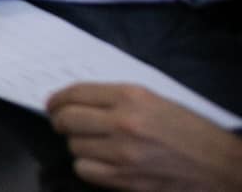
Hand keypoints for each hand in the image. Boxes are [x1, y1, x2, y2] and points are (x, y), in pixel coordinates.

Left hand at [46, 83, 241, 191]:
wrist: (220, 166)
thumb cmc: (190, 132)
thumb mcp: (155, 101)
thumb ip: (116, 99)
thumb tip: (77, 100)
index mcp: (131, 97)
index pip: (76, 93)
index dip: (58, 99)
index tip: (52, 104)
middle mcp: (123, 122)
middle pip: (66, 119)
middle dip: (61, 121)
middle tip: (65, 123)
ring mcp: (122, 153)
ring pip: (73, 146)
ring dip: (79, 144)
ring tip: (95, 143)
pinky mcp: (124, 179)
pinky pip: (84, 169)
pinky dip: (87, 165)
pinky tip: (101, 161)